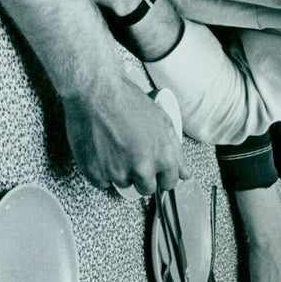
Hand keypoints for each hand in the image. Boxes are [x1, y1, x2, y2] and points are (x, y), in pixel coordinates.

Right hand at [64, 77, 188, 193]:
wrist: (95, 92)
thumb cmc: (128, 102)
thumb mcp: (163, 123)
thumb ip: (176, 153)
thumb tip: (185, 174)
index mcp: (163, 158)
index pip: (168, 184)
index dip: (161, 175)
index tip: (154, 169)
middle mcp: (142, 169)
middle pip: (146, 189)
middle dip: (141, 176)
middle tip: (132, 155)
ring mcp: (118, 173)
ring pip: (123, 184)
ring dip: (120, 171)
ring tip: (114, 147)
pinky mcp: (96, 173)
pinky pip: (102, 182)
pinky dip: (101, 171)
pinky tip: (102, 151)